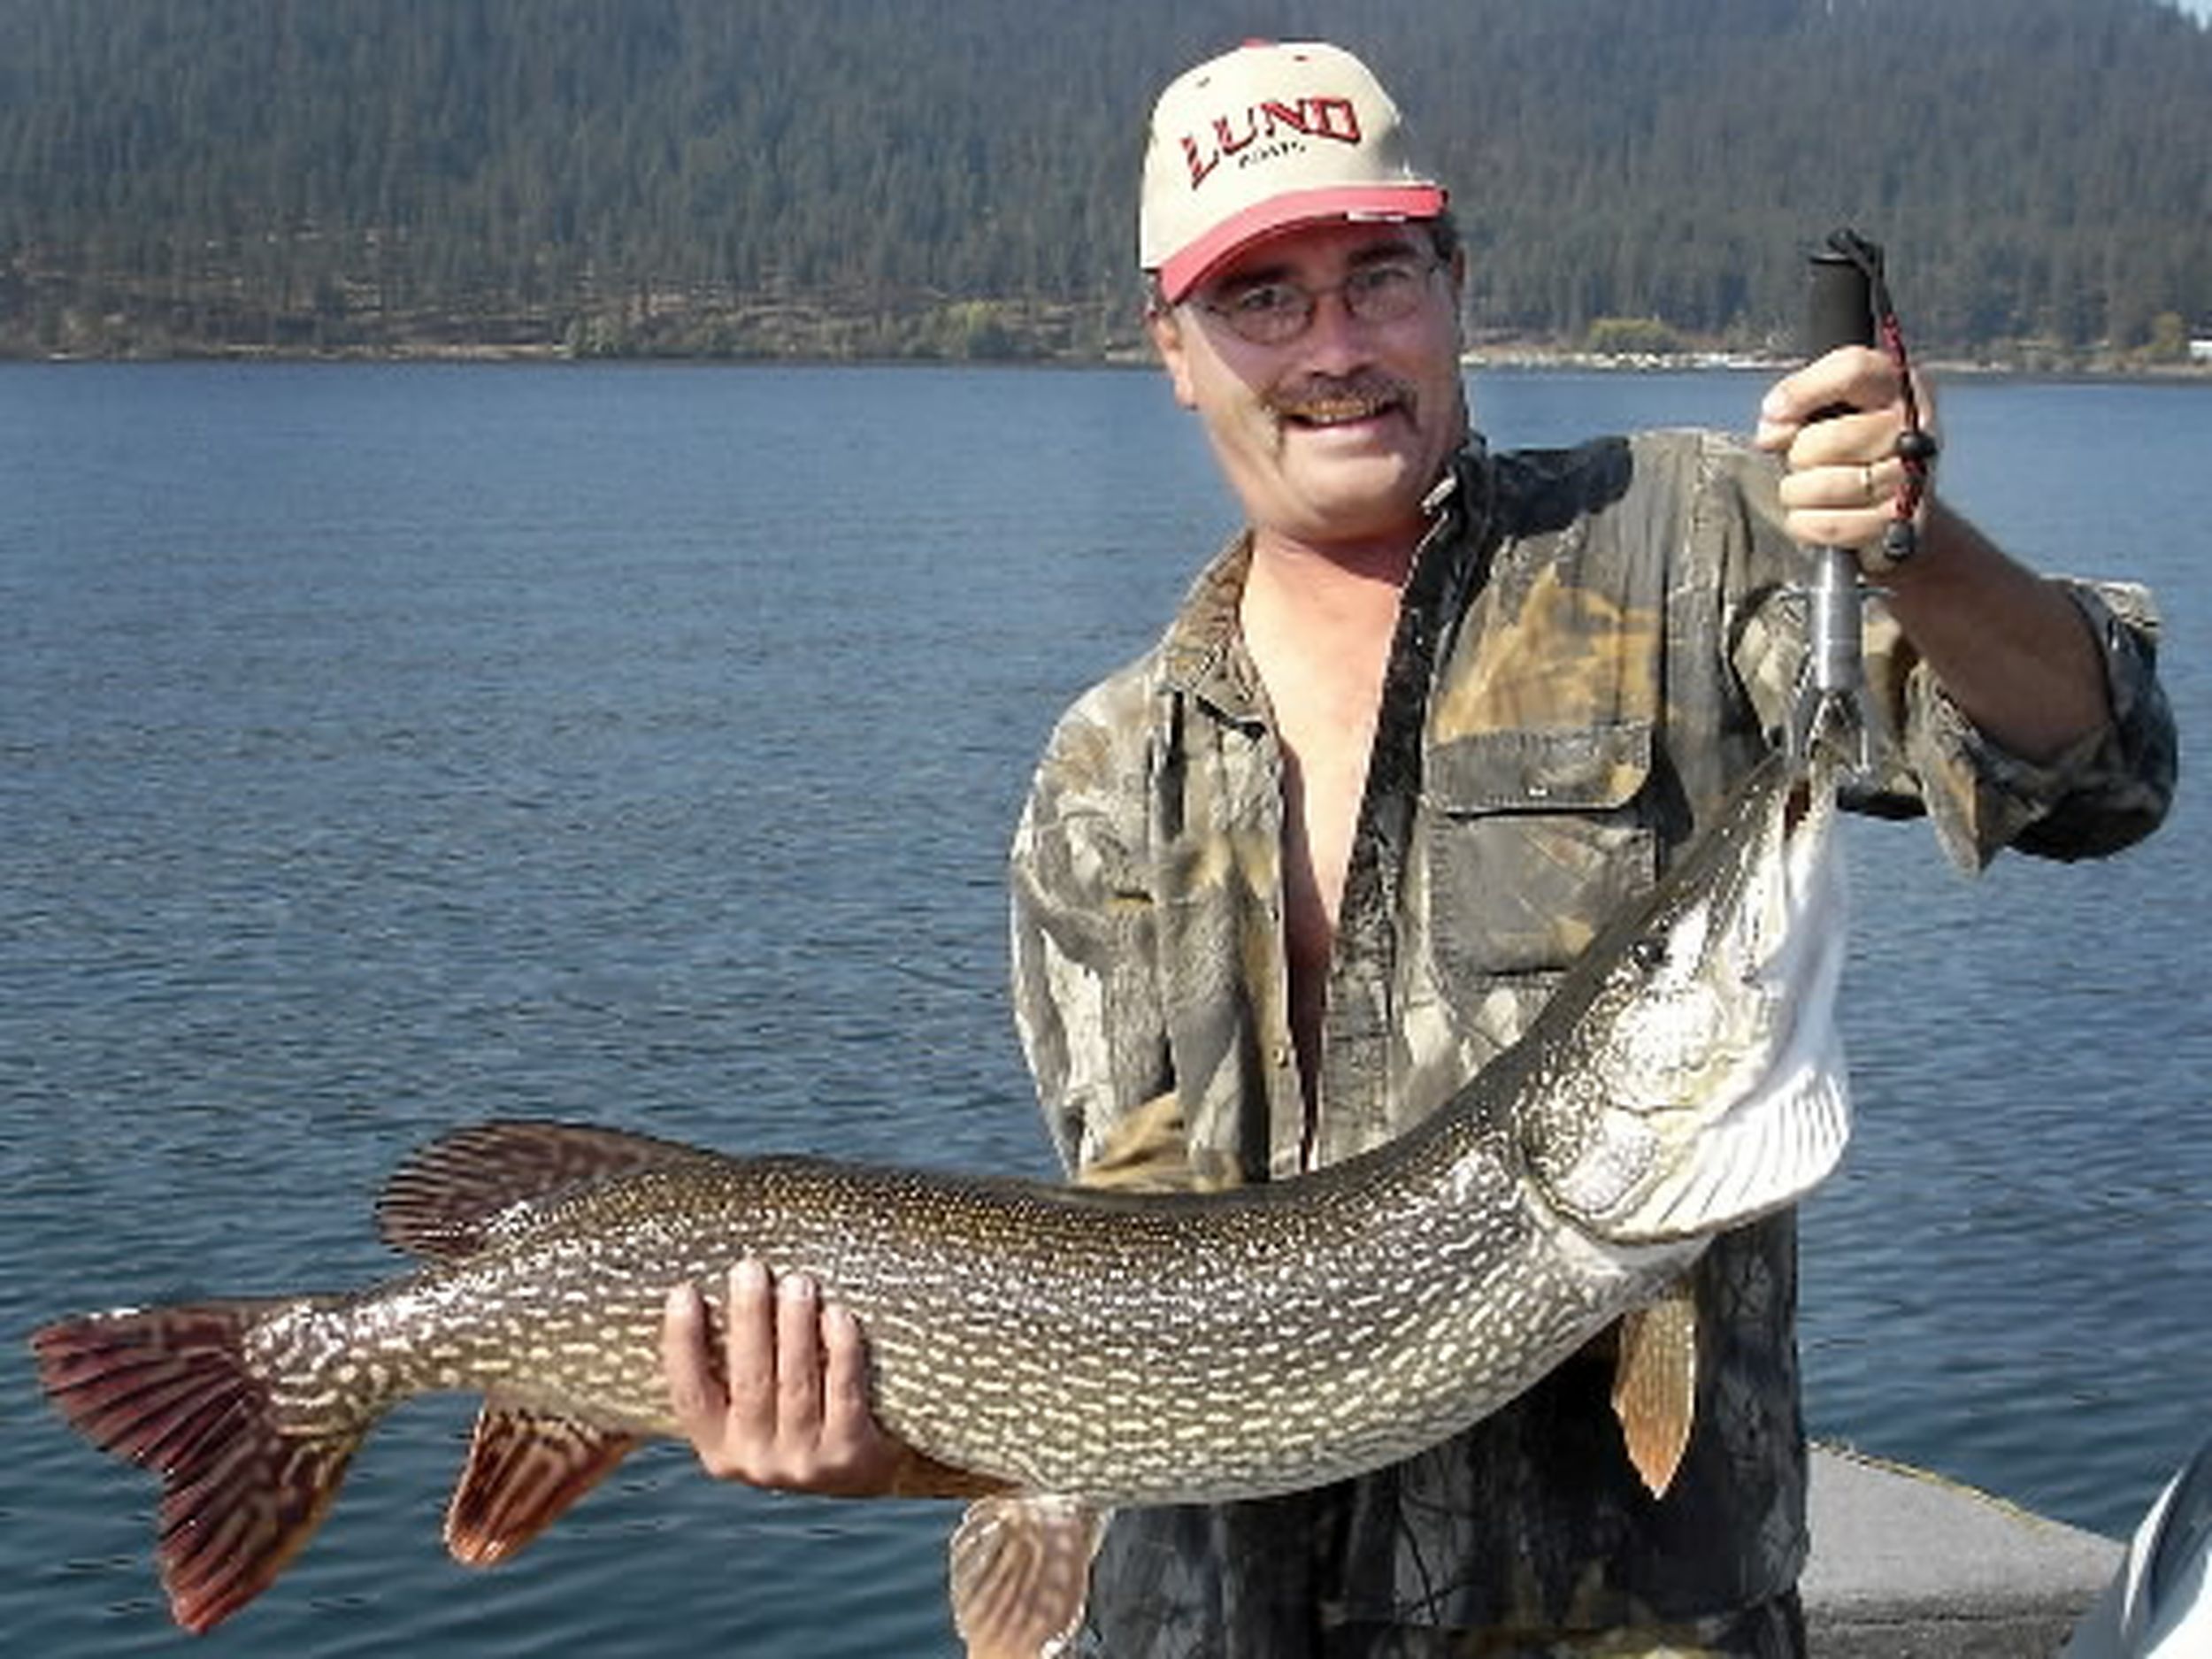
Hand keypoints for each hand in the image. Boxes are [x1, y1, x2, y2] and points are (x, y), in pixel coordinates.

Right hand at [662, 1257, 905, 1495]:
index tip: (685, 1292)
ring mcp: (804, 1462)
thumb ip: (729, 1367)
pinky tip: (838, 1314)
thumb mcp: (752, 1408)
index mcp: (718, 1449)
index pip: (690, 1395)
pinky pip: (844, 1392)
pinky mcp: (850, 1453)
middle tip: (750, 1269)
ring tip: (797, 1282)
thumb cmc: (797, 1415)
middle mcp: (756, 1462)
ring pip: (796, 1384)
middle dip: (749, 1319)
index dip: (683, 1344)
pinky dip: (840, 1350)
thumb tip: (707, 1286)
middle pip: (749, 1381)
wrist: (863, 1467)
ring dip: (795, 1326)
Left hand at [1753, 344, 1938, 560]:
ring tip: (1802, 488)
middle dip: (1799, 455)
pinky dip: (1808, 523)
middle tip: (1799, 460)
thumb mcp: (1820, 405)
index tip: (1775, 413)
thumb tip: (1773, 426)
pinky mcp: (1903, 519)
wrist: (1891, 497)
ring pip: (1834, 486)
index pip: (1852, 370)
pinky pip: (1836, 524)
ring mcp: (1913, 474)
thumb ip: (1795, 401)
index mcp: (1893, 383)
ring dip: (1800, 491)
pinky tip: (1807, 514)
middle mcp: (1913, 424)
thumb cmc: (1847, 442)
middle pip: (1834, 438)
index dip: (1803, 392)